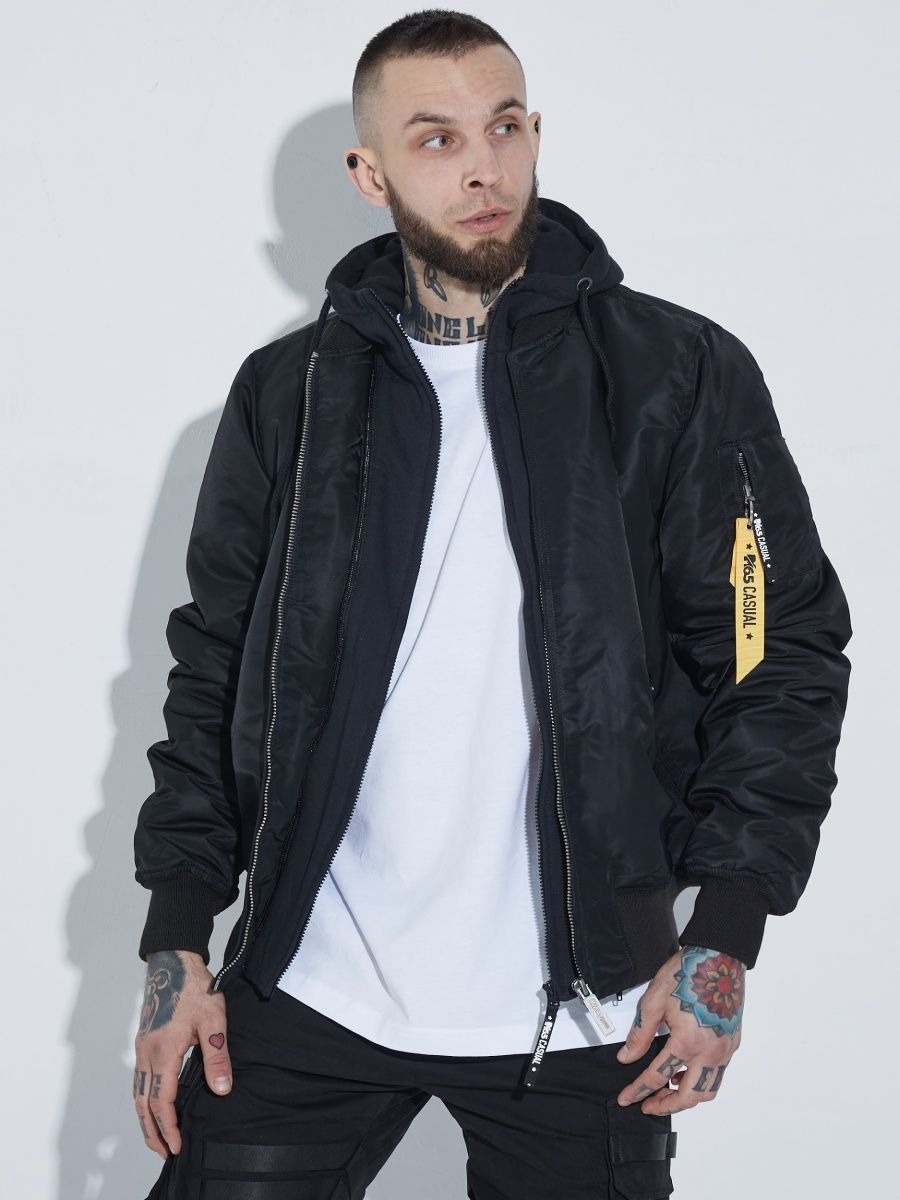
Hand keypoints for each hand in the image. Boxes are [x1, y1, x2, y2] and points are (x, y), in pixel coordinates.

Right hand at [133, 950, 231, 1157]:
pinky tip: (152, 1104)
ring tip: (157, 1136)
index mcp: (163, 1052)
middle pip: (143, 1103)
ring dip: (145, 1118)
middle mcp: (147, 1053)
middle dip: (152, 1131)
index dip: (168, 1127)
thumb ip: (217, 1057)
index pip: (162, 1101)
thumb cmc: (195, 989)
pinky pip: (139, 1079)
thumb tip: (222, 1090)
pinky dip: (143, 1099)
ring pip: (138, 1093)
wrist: (174, 963)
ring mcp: (142, 1048)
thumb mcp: (214, 1021)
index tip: (176, 1146)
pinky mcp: (144, 1041)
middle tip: (164, 1152)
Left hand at [614, 944, 744, 1115]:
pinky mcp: (732, 1044)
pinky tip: (686, 1072)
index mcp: (687, 1042)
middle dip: (665, 1105)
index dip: (638, 1091)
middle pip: (688, 1096)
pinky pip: (717, 1075)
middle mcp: (710, 1052)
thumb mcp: (653, 1001)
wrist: (719, 958)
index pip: (658, 1077)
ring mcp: (725, 1050)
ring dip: (686, 1098)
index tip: (626, 1098)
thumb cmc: (687, 974)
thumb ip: (640, 1034)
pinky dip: (701, 1082)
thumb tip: (627, 1057)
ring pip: (708, 1092)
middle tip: (648, 1105)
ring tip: (667, 1091)